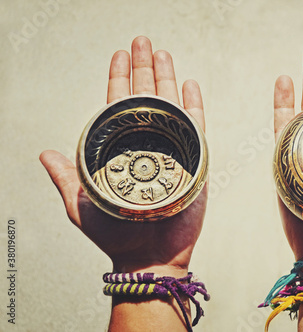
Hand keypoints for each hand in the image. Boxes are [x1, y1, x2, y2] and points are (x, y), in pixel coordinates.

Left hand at [40, 36, 206, 276]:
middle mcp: (147, 145)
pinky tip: (188, 85)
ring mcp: (172, 150)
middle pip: (145, 98)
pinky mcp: (193, 161)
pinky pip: (194, 128)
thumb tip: (45, 154)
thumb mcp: (81, 204)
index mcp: (121, 149)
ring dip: (166, 79)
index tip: (120, 53)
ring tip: (162, 54)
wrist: (149, 256)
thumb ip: (66, 177)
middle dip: (143, 68)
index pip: (119, 105)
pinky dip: (192, 106)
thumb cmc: (115, 234)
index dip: (118, 78)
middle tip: (142, 41)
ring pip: (169, 106)